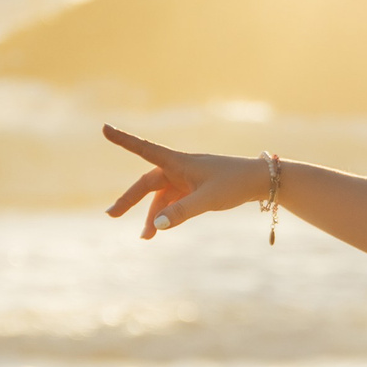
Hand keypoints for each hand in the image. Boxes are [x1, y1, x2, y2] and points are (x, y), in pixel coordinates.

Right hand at [102, 125, 263, 238]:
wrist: (262, 181)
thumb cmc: (235, 184)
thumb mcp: (208, 199)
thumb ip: (181, 212)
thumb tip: (156, 225)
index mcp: (179, 162)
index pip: (144, 149)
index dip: (123, 140)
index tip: (105, 128)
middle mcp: (179, 168)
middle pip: (147, 183)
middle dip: (129, 200)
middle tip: (110, 215)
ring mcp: (186, 179)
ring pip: (160, 197)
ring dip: (152, 215)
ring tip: (145, 238)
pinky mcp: (195, 189)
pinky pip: (173, 203)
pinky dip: (166, 215)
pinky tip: (161, 230)